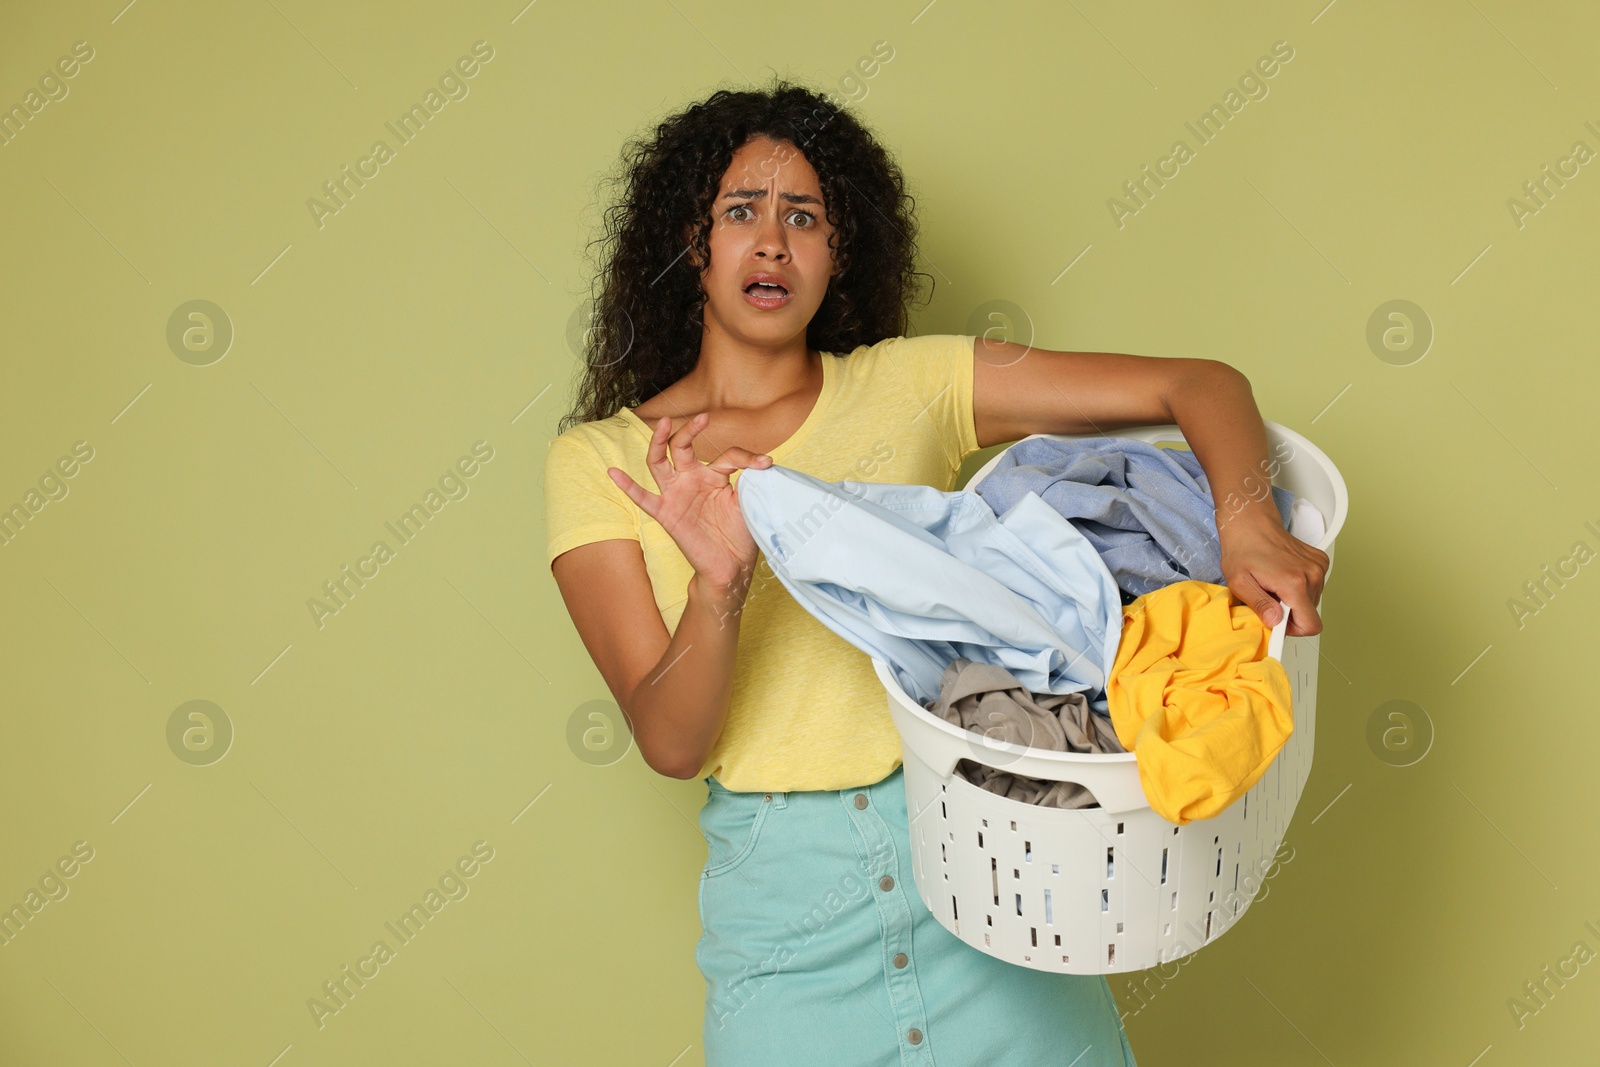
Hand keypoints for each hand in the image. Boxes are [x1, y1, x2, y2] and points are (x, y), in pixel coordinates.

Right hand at [605, 412, 772, 589]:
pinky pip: (643, 498)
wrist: (732, 565)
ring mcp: (676, 495)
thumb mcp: (748, 500)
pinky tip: (613, 472)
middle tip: (703, 417)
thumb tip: (764, 462)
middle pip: (681, 447)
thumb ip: (750, 479)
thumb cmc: (740, 533)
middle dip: (690, 430)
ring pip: (659, 462)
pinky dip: (627, 486)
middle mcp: (691, 480)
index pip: (726, 456)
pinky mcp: (666, 514)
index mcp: (713, 475)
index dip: (747, 457)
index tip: (766, 463)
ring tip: (664, 423)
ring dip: (658, 442)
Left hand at [1218, 513, 1328, 635]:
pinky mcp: (1320, 561)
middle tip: (1269, 596)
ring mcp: (1318, 567)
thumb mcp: (1240, 583)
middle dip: (1289, 613)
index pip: (1311, 625)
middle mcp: (1312, 575)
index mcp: (1294, 583)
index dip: (1292, 630)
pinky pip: (1314, 587)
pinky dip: (1299, 586)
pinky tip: (1283, 575)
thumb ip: (1260, 605)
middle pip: (1310, 614)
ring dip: (1293, 599)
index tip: (1276, 621)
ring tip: (1274, 584)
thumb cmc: (1242, 550)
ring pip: (1311, 601)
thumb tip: (1276, 622)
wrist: (1251, 524)